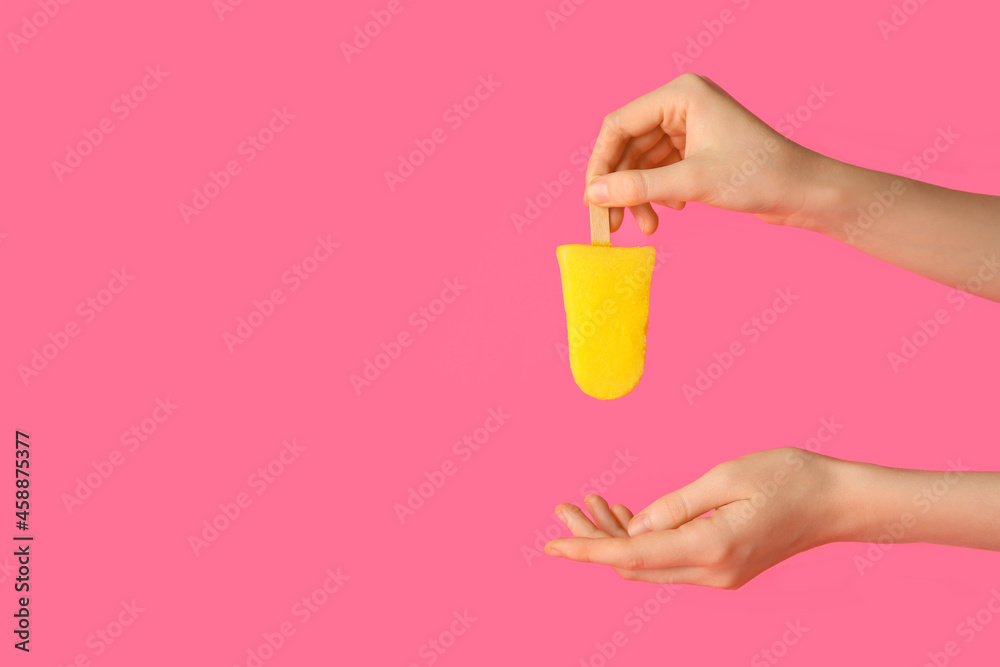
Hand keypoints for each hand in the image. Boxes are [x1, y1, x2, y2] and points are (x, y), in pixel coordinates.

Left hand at [546, 448, 853, 588]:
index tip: (550, 545)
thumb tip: (634, 527)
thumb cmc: (788, 478)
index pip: (630, 555)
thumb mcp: (726, 477)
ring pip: (648, 564)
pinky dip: (641, 539)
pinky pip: (668, 560)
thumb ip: (676, 505)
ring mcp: (718, 575)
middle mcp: (711, 572)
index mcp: (710, 548)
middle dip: (592, 540)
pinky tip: (624, 514)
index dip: (586, 549)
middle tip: (564, 508)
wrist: (838, 503)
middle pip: (632, 564)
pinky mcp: (722, 568)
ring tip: (589, 504)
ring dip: (615, 538)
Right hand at [584, 73, 833, 233]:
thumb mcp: (690, 183)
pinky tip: (669, 211)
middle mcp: (681, 104)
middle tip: (611, 222)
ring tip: (645, 226)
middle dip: (619, 185)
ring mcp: (689, 125)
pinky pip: (660, 168)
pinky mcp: (697, 147)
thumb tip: (592, 195)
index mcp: (680, 94)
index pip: (619, 125)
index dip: (600, 163)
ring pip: (642, 161)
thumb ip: (638, 187)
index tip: (592, 199)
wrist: (803, 191)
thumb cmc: (758, 175)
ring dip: (638, 195)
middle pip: (628, 145)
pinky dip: (656, 192)